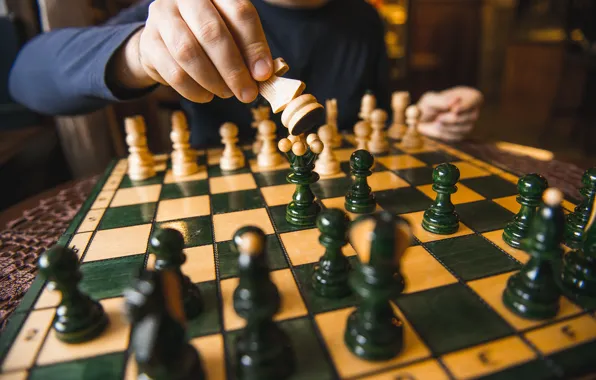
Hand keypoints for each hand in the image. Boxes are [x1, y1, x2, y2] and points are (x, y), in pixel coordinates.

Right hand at [115, 0, 272, 103]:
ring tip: (227, 94)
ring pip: (188, 52)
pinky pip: (173, 72)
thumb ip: (248, 49)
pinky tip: (207, 95)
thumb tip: (263, 74)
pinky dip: (194, 90)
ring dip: (213, 80)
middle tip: (247, 93)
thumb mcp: (232, 34)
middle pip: (212, 32)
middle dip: (233, 69)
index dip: (254, 46)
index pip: (240, 13)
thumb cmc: (207, 36)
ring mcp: (162, 16)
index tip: (264, 74)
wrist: (164, 39)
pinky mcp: (148, 42)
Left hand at [417, 86, 482, 141]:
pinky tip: (439, 128)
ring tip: (437, 121)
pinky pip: (458, 137)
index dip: (465, 106)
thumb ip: (441, 100)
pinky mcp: (462, 135)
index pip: (475, 100)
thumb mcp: (430, 100)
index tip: (454, 110)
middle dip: (452, 118)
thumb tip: (455, 101)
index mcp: (470, 97)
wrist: (423, 120)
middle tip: (438, 118)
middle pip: (470, 117)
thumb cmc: (428, 106)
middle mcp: (473, 110)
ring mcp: (469, 124)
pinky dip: (446, 134)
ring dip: (448, 127)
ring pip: (465, 128)